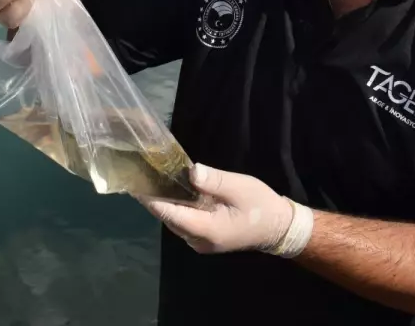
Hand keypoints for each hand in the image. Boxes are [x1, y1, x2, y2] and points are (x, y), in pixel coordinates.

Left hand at [137, 163, 313, 256]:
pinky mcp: (204, 238)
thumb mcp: (239, 187)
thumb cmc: (261, 206)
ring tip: (152, 180)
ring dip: (166, 204)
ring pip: (175, 221)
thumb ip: (213, 180)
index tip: (135, 185)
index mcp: (207, 229)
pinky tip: (174, 192)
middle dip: (155, 199)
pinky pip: (184, 223)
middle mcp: (199, 241)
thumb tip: (190, 171)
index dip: (152, 200)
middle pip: (170, 218)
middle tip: (141, 176)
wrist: (278, 228)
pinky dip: (177, 208)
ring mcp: (201, 242)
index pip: (171, 214)